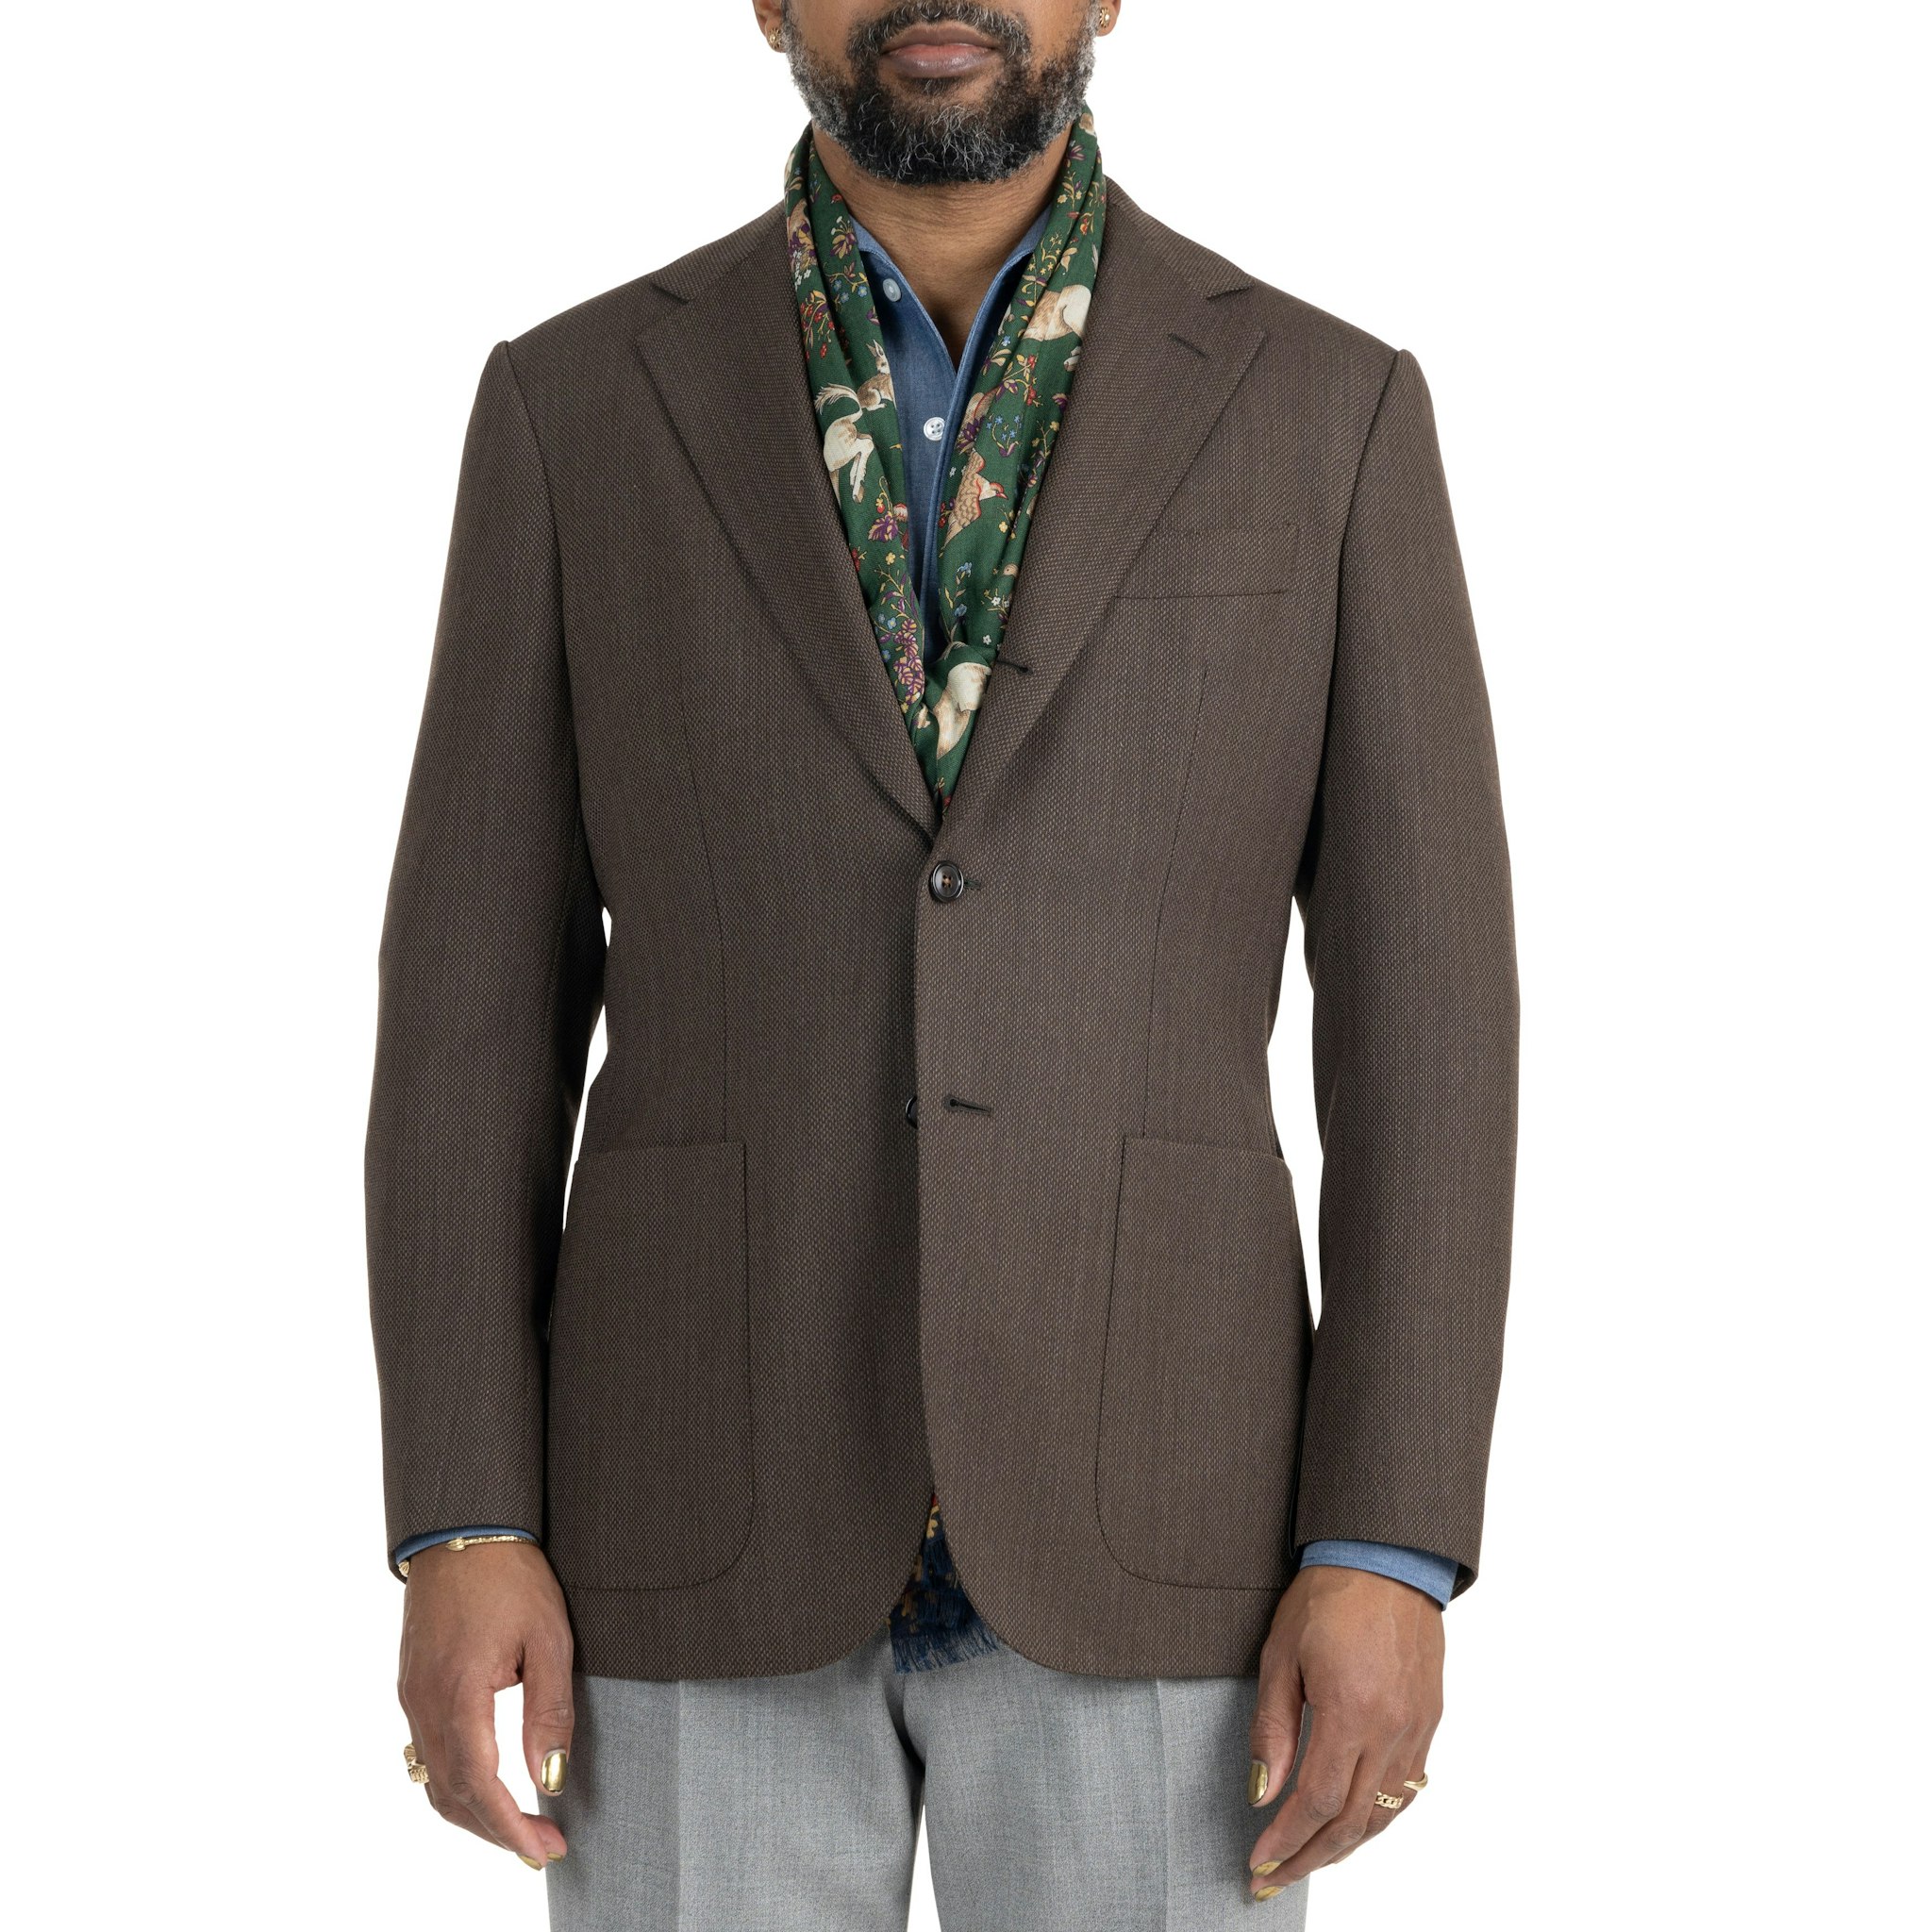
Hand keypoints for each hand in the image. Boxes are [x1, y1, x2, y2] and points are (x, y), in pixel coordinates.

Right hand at [397, 1539, 575, 1867]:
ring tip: (519, 1827)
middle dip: (496, 1832)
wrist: (461, 1528)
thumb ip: (548, 1712)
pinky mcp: (412, 1685)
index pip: (480, 1786)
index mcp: (458, 1693)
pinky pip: (426, 1752)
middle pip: (451, 1796)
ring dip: (473, 1813)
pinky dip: (456, 1783)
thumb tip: (551, 1778)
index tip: (547, 1847)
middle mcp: (424, 1702)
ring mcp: (412, 1696)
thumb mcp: (549, 1638)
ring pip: (434, 1780)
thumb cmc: (510, 1574)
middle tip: (541, 1847)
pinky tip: (487, 1786)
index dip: (512, 1827)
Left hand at [1244, 1566, 1442, 1896]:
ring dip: (1345, 1847)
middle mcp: (1391, 1729)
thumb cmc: (1329, 1597)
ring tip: (1308, 1863)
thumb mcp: (1281, 1654)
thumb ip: (1273, 1728)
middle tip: (1274, 1881)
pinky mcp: (1429, 1721)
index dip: (1287, 1840)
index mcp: (1350, 1711)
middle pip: (1353, 1821)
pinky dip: (1379, 1818)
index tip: (1259, 1863)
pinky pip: (1407, 1789)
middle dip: (1310, 1858)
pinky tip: (1355, 1827)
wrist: (1387, 1560)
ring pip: (1384, 1813)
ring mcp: (1416, 1728)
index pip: (1318, 1800)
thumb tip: (1262, 1792)